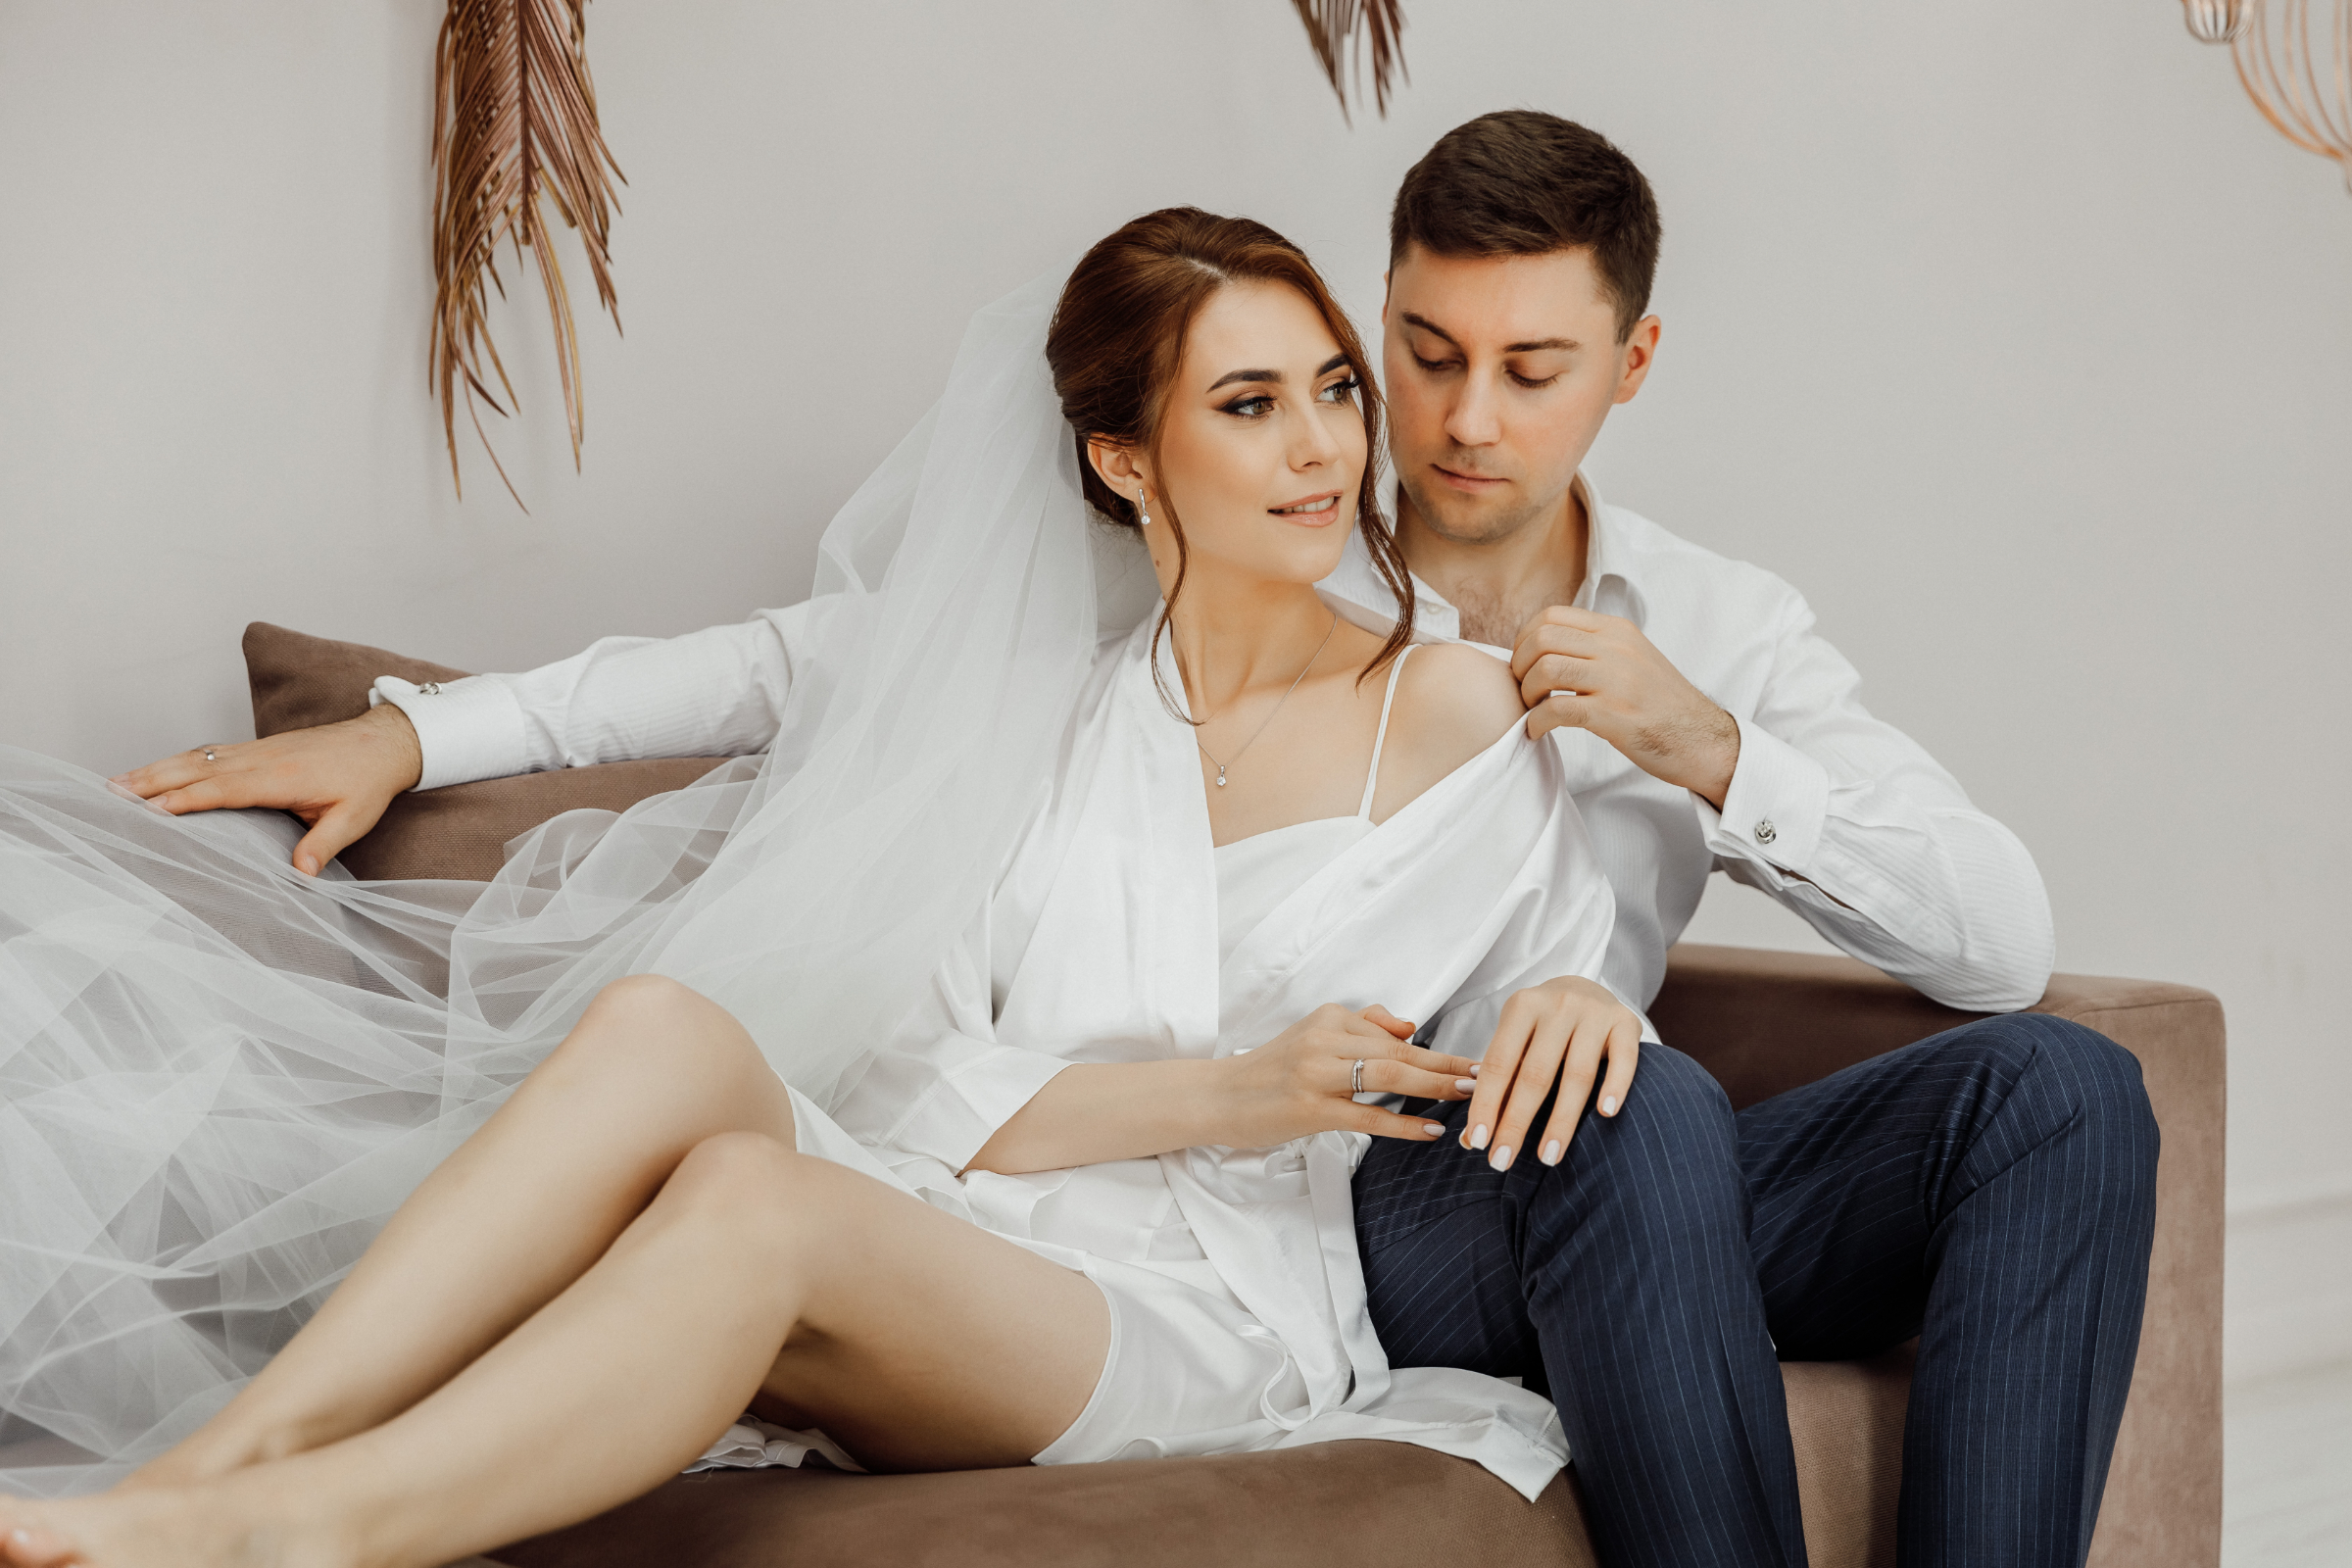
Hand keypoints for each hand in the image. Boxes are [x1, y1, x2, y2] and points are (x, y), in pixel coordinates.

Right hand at [110, 704, 423, 875]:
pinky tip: (157, 772)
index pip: (224, 789)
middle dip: (152, 780)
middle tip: (111, 793)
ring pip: (196, 758)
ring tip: (116, 783)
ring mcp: (255, 750)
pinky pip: (208, 754)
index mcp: (281, 778)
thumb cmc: (368, 783)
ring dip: (155, 769)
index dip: (187, 799)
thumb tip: (300, 875)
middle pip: (197, 768)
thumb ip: (323, 845)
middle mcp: (260, 759)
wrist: (382, 743)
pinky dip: (177, 762)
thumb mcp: (353, 819)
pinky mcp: (256, 749)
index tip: (151, 810)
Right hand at [1217, 1004, 1477, 1148]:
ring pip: (1388, 1074)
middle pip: (1399, 1050)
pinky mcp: (1310, 1108)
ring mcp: (1316, 1073)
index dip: (1437, 1050)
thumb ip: (1360, 1026)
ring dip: (1435, 1085)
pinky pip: (1366, 1115)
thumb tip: (1410, 1027)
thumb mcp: (1312, 1036)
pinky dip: (1403, 1124)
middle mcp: (1324, 1039)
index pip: (1393, 1034)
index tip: (1475, 1059)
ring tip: (1470, 1095)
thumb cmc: (1269, 1071)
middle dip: (1448, 1064)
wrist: (1218, 1097)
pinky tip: (1431, 1131)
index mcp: (1329, 1018)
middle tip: (1488, 1073)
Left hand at [1460, 975, 1640, 1170]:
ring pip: (1577, 1074)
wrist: (1588, 987)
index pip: (1499, 1063)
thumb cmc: (1543, 1028)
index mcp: (1522, 1006)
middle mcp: (1558, 1005)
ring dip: (1561, 1120)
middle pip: (1535, 1073)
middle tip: (1502, 1161)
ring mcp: (1595, 1013)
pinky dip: (1615, 1086)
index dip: (1487, 1104)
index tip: (1478, 1143)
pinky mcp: (1627, 1023)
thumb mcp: (1516, 1043)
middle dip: (1517, 1122)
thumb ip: (1498, 1086)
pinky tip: (1606, 1114)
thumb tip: (1470, 1140)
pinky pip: (1624, 1060)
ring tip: (1548, 1157)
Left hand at [1511, 605, 1739, 807]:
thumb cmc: (1661, 705)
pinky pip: (1557, 709)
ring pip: (1546, 670)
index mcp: (1618, 630)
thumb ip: (1597, 646)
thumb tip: (1547, 644)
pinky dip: (1537, 721)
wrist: (1702, 739)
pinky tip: (1538, 730)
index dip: (1525, 639)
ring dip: (1527, 693)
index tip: (1523, 663)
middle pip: (1542, 639)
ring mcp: (1616, 680)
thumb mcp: (1633, 658)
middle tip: (1523, 689)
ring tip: (1532, 709)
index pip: (1552, 615)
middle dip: (1520, 666)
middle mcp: (1617, 648)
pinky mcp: (1614, 714)